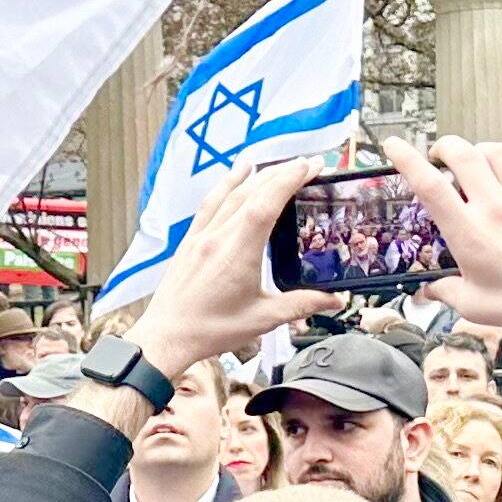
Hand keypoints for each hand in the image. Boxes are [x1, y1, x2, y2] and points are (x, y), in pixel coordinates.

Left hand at [112, 161, 343, 405]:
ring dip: (256, 175)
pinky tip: (235, 176)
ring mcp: (201, 235)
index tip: (312, 166)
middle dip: (281, 173)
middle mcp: (219, 236)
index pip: (267, 202)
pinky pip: (210, 204)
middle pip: (252, 191)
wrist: (167, 336)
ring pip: (230, 193)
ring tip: (278, 164)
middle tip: (308, 165)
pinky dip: (225, 185)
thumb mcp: (263, 319)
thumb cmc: (212, 329)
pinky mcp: (189, 241)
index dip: (290, 179)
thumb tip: (335, 300)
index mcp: (239, 251)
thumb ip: (301, 305)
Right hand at [390, 136, 501, 415]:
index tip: (393, 145)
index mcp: (468, 233)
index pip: (429, 185)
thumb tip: (427, 291)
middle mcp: (495, 208)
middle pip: (462, 154)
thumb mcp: (473, 304)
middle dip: (445, 146)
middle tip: (441, 154)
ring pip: (498, 152)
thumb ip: (445, 291)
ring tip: (477, 161)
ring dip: (481, 151)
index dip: (407, 159)